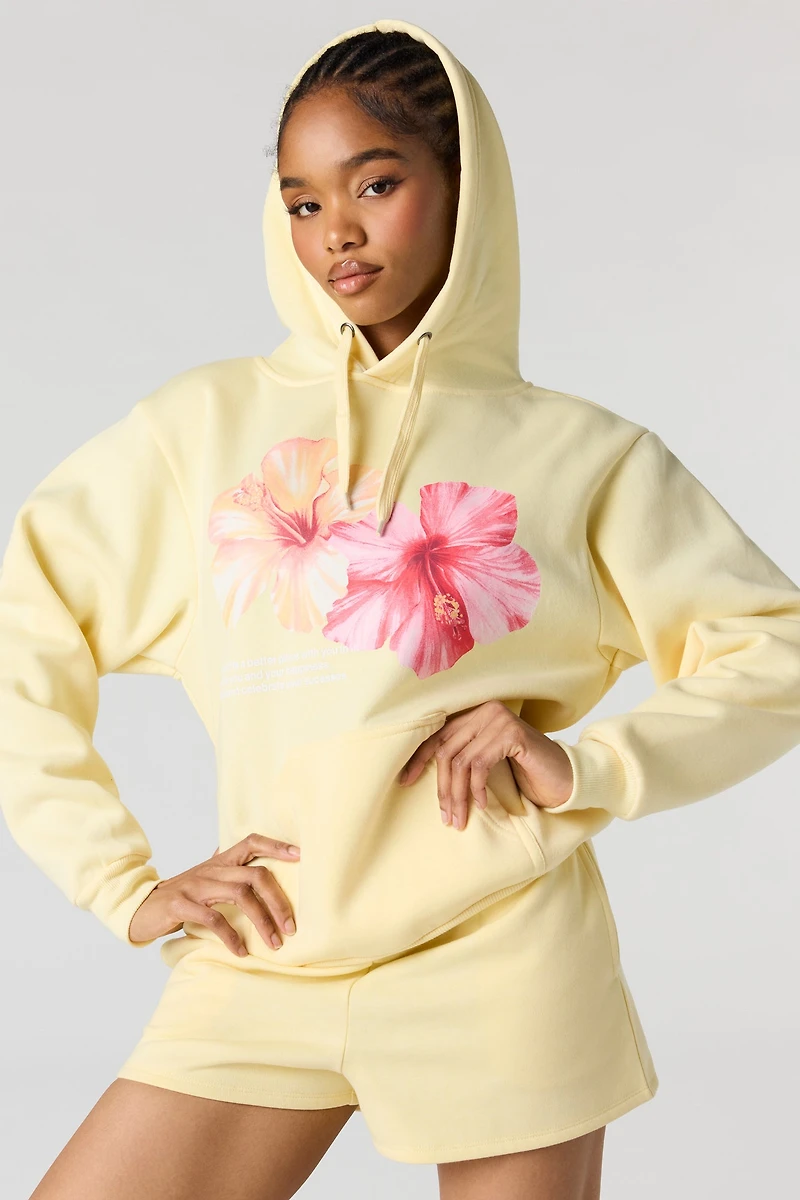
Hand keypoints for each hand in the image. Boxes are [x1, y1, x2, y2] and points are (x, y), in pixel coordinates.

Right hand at [127, 832, 301, 955]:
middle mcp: (211, 869)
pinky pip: (214, 918)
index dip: (277, 845)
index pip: (252, 841)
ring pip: (241, 895)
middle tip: (291, 927)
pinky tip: (241, 950)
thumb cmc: (181, 894)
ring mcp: (196, 885)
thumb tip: (251, 853)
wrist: (140, 907)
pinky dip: (231, 936)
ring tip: (274, 943)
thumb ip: (228, 867)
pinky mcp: (181, 905)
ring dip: (262, 921)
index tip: (300, 855)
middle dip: (279, 901)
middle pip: (256, 875)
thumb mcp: (206, 877)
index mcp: (220, 861)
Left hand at [397, 700, 573, 829]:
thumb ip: (462, 758)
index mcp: (475, 713)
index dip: (417, 758)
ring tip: (459, 819)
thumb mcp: (486, 764)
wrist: (565, 778)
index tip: (404, 781)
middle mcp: (485, 710)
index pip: (437, 734)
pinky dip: (477, 788)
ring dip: (457, 794)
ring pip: (461, 760)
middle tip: (445, 817)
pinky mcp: (512, 733)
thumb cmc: (524, 774)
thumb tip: (420, 773)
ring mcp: (499, 719)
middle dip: (442, 787)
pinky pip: (480, 764)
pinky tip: (481, 805)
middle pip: (446, 749)